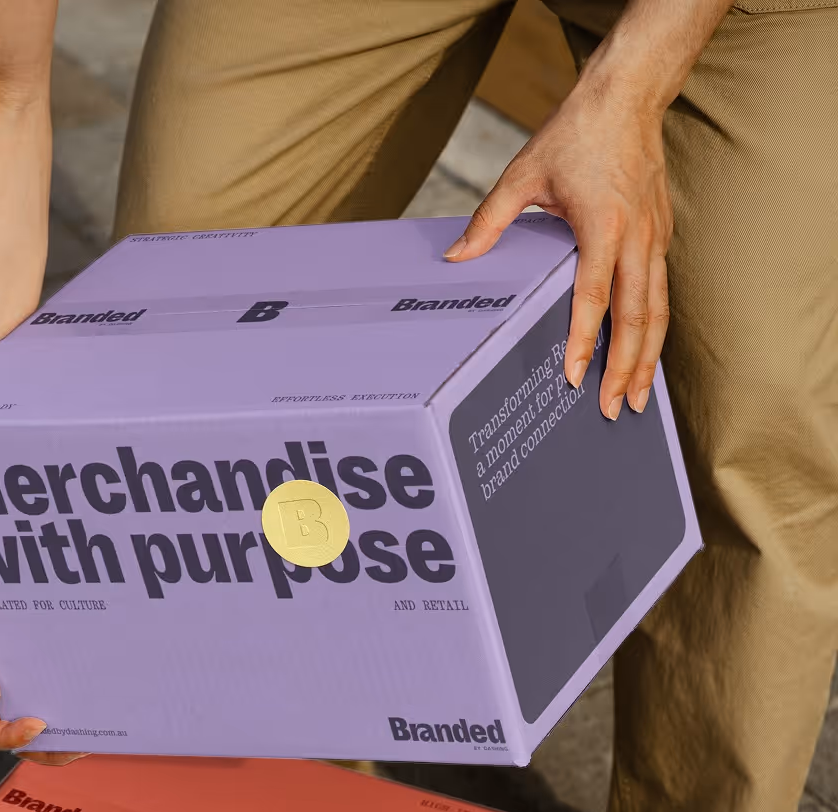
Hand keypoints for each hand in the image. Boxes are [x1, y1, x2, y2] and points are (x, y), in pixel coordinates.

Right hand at [0, 555, 84, 764]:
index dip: (11, 739)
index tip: (39, 723)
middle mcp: (10, 686)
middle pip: (31, 739)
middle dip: (56, 748)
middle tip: (82, 742)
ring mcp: (39, 673)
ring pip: (60, 718)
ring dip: (81, 730)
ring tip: (103, 725)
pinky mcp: (65, 655)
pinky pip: (81, 685)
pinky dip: (95, 697)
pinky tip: (114, 690)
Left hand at [445, 67, 672, 419]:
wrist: (628, 96)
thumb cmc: (576, 133)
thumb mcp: (523, 174)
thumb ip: (489, 222)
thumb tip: (456, 258)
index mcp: (602, 225)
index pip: (593, 297)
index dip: (583, 342)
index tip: (573, 378)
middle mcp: (636, 237)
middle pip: (636, 318)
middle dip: (625, 369)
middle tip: (613, 409)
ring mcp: (654, 238)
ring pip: (657, 312)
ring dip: (647, 359)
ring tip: (635, 399)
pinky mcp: (661, 237)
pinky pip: (661, 294)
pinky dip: (654, 331)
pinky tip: (645, 357)